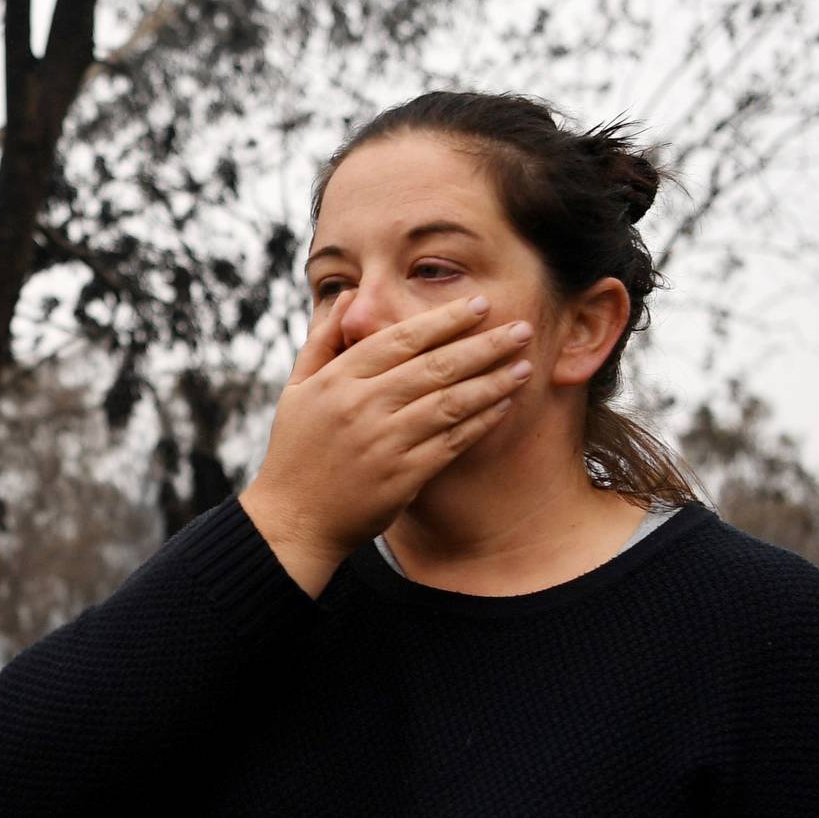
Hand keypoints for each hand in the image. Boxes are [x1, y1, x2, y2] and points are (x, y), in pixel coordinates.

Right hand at [240, 286, 534, 563]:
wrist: (293, 520)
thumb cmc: (295, 451)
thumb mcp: (296, 389)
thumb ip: (323, 340)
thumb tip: (351, 297)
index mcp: (338, 380)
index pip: (401, 339)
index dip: (446, 320)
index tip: (481, 304)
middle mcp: (362, 407)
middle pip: (435, 367)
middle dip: (484, 345)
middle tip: (521, 328)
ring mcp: (384, 443)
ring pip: (450, 403)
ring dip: (492, 382)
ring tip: (524, 365)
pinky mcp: (402, 477)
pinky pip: (451, 443)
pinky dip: (480, 422)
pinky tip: (504, 405)